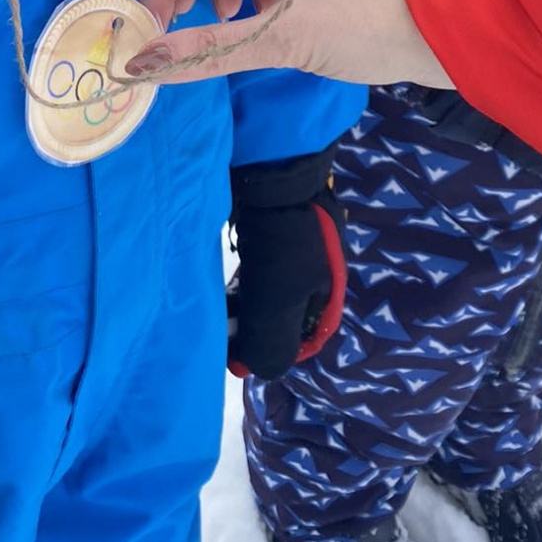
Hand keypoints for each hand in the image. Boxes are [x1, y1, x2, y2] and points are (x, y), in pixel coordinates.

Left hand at [228, 153, 346, 379]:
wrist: (276, 170)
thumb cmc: (282, 238)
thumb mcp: (276, 300)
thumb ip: (268, 343)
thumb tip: (257, 372)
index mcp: (327, 296)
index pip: (302, 341)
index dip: (269, 353)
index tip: (238, 358)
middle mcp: (315, 276)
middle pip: (283, 317)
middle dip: (252, 329)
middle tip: (221, 332)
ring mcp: (295, 252)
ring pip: (266, 293)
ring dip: (242, 306)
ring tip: (214, 310)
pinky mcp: (274, 233)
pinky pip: (257, 269)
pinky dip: (240, 280)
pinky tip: (218, 279)